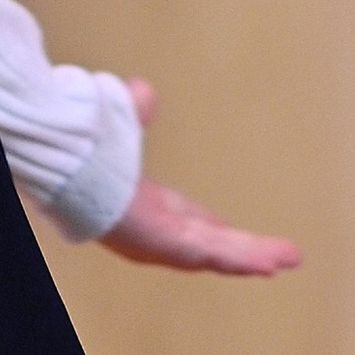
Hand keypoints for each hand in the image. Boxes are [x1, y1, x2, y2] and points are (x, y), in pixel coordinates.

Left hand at [102, 84, 301, 276]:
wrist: (67, 160)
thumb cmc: (82, 150)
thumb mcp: (121, 123)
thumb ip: (136, 112)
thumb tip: (142, 91)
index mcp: (143, 204)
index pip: (186, 221)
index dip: (211, 227)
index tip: (231, 231)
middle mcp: (152, 230)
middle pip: (210, 244)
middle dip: (246, 250)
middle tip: (278, 257)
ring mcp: (159, 241)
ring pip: (216, 254)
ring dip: (253, 256)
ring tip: (288, 259)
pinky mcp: (165, 245)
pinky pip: (210, 255)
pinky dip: (241, 259)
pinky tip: (269, 263)